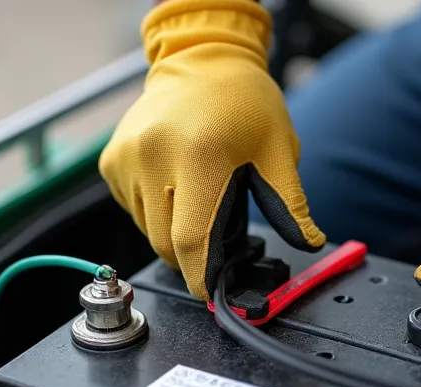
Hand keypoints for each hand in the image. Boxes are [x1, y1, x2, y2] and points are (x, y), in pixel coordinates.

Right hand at [99, 0, 324, 299]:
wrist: (202, 59)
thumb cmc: (244, 102)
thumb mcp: (277, 152)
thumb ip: (290, 204)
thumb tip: (307, 243)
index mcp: (199, 156)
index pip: (190, 239)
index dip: (201, 276)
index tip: (211, 292)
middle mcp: (154, 156)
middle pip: (165, 242)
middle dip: (191, 255)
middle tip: (217, 239)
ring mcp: (128, 158)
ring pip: (147, 228)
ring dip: (172, 230)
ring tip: (199, 198)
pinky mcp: (112, 161)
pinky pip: (133, 208)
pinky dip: (155, 210)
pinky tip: (177, 184)